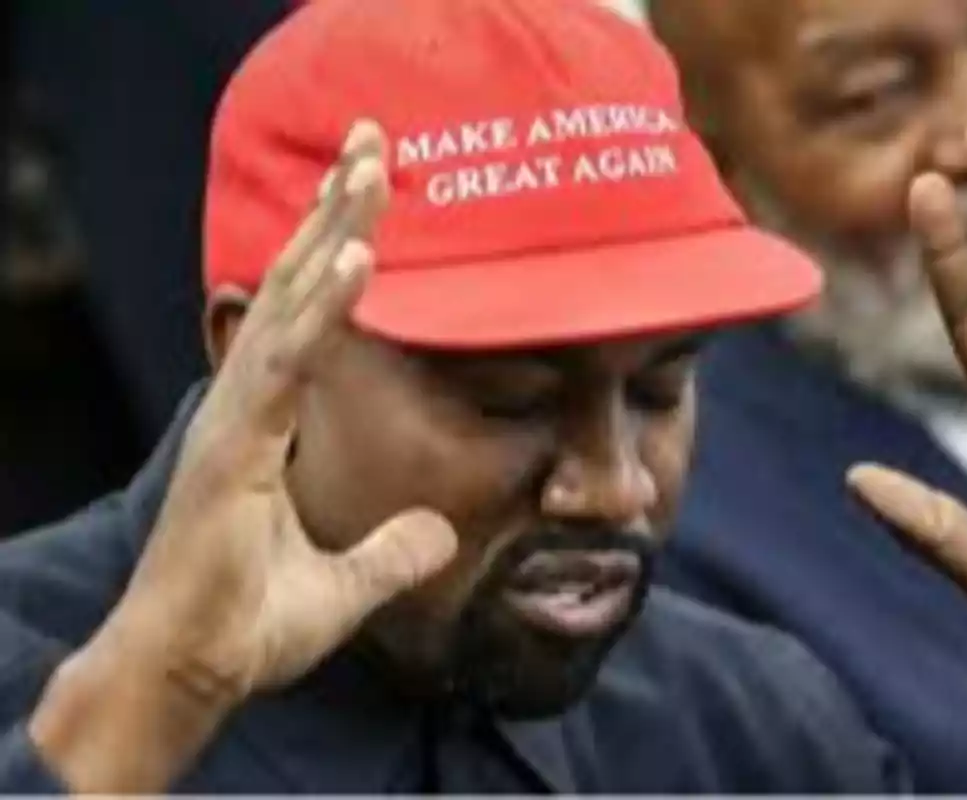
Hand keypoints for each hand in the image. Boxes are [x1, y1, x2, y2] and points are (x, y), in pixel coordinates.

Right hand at [94, 120, 457, 703]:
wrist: (186, 674)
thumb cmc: (243, 625)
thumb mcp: (342, 586)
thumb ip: (390, 553)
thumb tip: (440, 535)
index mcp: (265, 421)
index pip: (307, 318)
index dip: (335, 252)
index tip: (371, 193)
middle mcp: (247, 404)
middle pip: (296, 286)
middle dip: (336, 210)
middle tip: (375, 140)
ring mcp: (237, 419)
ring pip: (290, 304)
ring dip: (333, 231)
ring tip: (373, 166)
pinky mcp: (235, 447)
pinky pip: (289, 364)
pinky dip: (322, 308)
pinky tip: (357, 258)